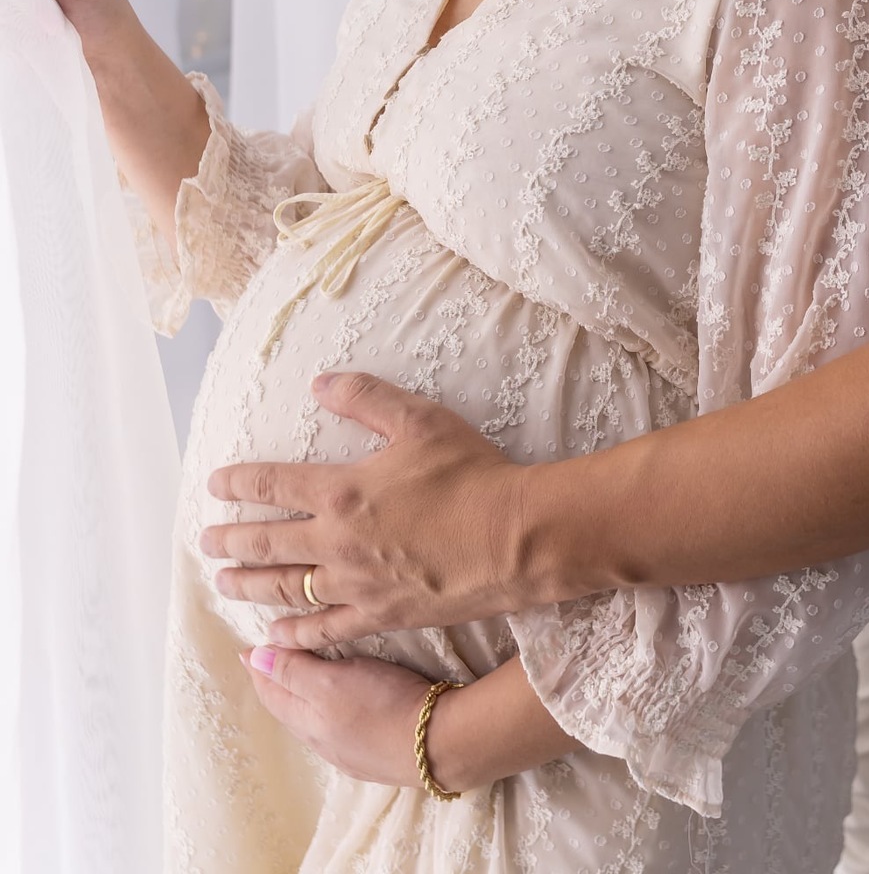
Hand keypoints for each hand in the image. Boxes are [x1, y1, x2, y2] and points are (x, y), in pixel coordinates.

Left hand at [203, 372, 532, 644]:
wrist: (512, 538)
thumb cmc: (469, 473)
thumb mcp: (419, 418)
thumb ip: (366, 397)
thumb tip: (320, 382)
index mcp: (340, 491)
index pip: (272, 486)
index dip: (238, 485)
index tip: (213, 486)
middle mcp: (336, 542)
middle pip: (266, 543)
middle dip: (230, 541)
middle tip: (204, 542)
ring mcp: (355, 585)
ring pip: (285, 588)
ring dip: (248, 586)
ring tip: (222, 584)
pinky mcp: (381, 616)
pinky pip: (324, 630)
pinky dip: (294, 634)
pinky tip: (273, 637)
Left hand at [241, 645, 433, 784]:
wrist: (436, 745)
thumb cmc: (384, 705)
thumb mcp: (333, 680)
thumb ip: (294, 670)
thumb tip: (253, 659)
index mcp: (307, 721)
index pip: (272, 692)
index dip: (259, 668)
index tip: (247, 649)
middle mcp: (321, 741)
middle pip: (288, 708)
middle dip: (274, 684)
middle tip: (266, 659)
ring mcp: (347, 751)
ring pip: (311, 720)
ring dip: (299, 698)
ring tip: (296, 678)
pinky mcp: (372, 754)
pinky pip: (334, 729)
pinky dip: (324, 710)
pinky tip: (336, 706)